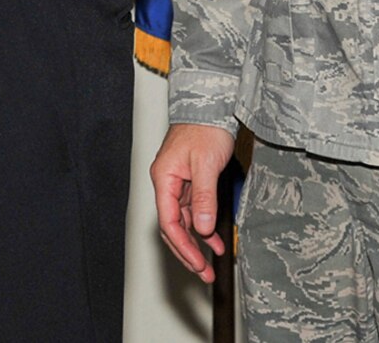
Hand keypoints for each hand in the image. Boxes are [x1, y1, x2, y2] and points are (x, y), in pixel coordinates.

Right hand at [150, 123, 235, 282]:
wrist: (211, 106)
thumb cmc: (205, 129)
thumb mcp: (207, 165)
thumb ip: (203, 197)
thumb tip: (201, 227)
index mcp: (164, 178)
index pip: (168, 222)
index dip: (182, 246)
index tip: (197, 264)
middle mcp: (167, 182)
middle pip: (172, 226)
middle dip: (187, 252)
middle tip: (203, 273)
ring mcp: (177, 183)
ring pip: (182, 221)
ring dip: (196, 242)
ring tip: (209, 263)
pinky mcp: (189, 181)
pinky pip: (193, 211)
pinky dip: (203, 226)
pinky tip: (214, 240)